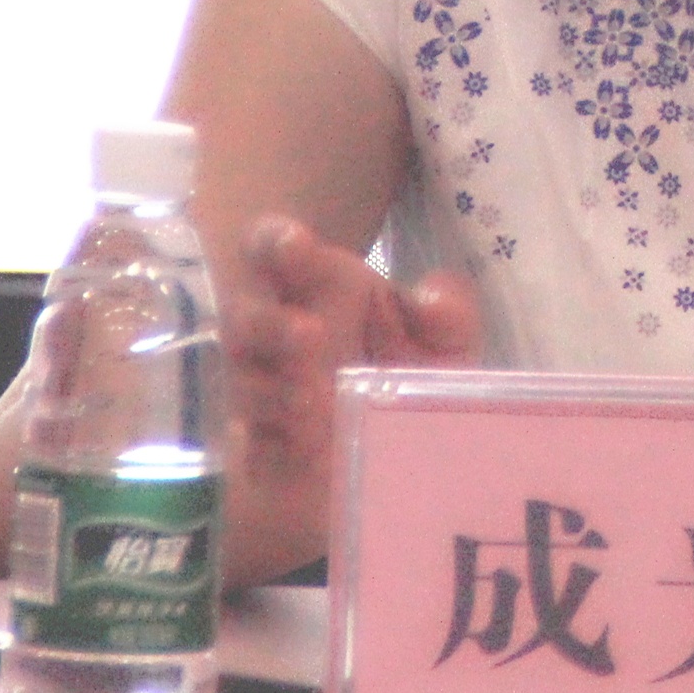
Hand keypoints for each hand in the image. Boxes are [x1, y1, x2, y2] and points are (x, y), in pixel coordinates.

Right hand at [223, 213, 482, 582]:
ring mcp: (264, 390)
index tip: (295, 243)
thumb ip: (447, 313)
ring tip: (314, 401)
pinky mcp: (264, 446)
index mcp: (314, 286)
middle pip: (246, 318)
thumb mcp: (442, 340)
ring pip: (247, 384)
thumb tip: (432, 300)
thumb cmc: (404, 368)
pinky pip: (253, 444)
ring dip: (275, 391)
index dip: (274, 240)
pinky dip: (276, 445)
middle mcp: (277, 331)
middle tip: (311, 333)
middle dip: (271, 323)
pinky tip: (307, 447)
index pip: (270, 247)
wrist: (383, 452)